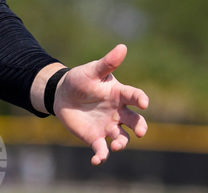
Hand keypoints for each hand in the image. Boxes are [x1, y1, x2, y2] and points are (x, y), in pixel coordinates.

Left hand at [54, 45, 148, 164]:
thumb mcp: (92, 70)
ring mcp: (108, 126)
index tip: (144, 103)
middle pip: (135, 121)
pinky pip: (102, 149)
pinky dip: (102, 156)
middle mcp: (118, 112)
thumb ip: (107, 63)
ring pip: (122, 137)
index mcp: (119, 94)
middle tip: (140, 132)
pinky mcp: (96, 137)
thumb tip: (123, 47)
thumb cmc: (79, 80)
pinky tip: (97, 159)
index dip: (141, 99)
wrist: (62, 95)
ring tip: (116, 145)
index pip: (134, 96)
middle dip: (140, 127)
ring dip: (122, 143)